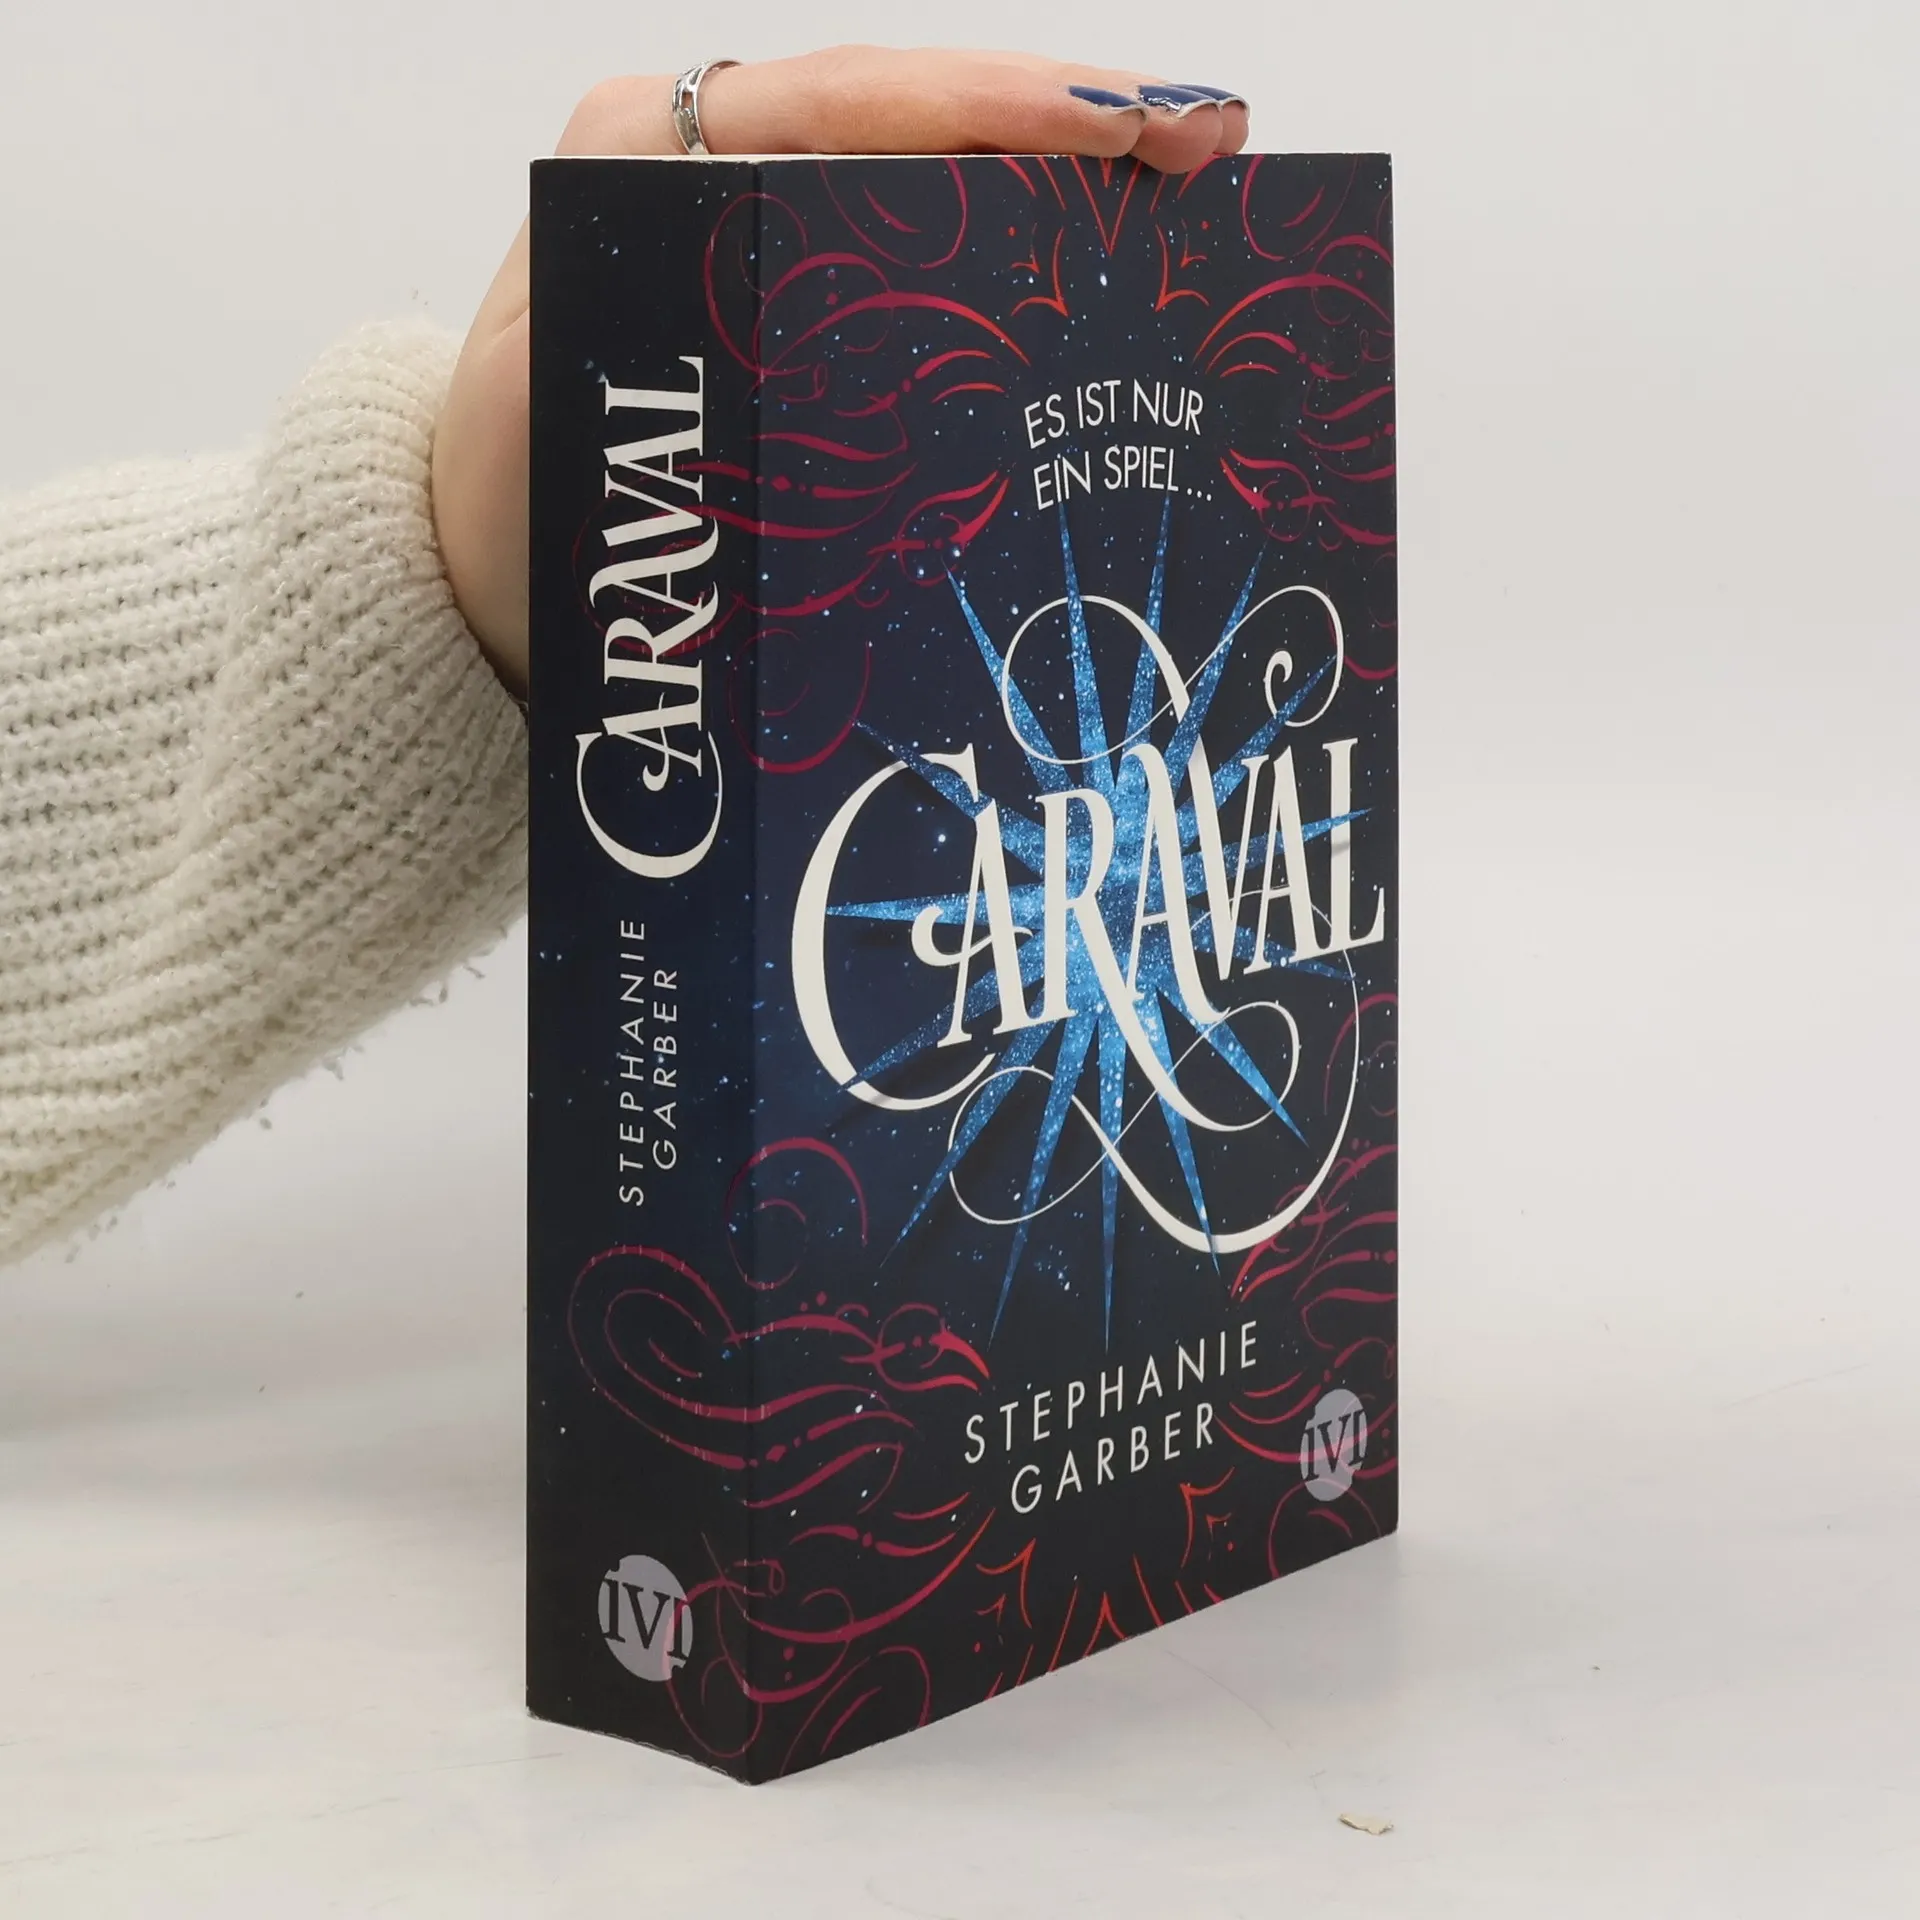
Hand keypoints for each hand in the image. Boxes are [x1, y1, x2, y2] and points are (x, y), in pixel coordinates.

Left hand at [431, 47, 1250, 694]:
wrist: (484, 573)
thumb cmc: (500, 499)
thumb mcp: (530, 421)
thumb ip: (603, 361)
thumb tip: (742, 337)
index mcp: (641, 155)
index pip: (851, 101)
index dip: (1003, 106)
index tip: (1130, 124)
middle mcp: (712, 168)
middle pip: (918, 123)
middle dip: (1069, 129)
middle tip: (1208, 149)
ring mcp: (765, 233)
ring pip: (936, 187)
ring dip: (1062, 195)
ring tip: (1189, 201)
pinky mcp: (802, 304)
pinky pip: (924, 261)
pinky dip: (1016, 267)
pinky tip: (1100, 292)